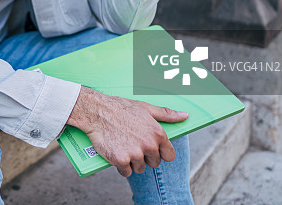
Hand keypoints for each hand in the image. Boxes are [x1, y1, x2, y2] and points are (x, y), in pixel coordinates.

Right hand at [66, 86, 187, 176]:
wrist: (96, 111)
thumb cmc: (120, 108)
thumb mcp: (146, 108)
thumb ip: (167, 114)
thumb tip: (184, 116)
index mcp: (158, 134)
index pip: (168, 155)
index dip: (159, 153)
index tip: (150, 149)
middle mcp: (149, 145)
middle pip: (153, 163)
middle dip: (144, 157)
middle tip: (132, 144)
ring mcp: (135, 154)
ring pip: (139, 169)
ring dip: (131, 162)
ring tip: (122, 147)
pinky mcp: (121, 160)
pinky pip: (126, 172)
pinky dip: (120, 166)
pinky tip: (116, 153)